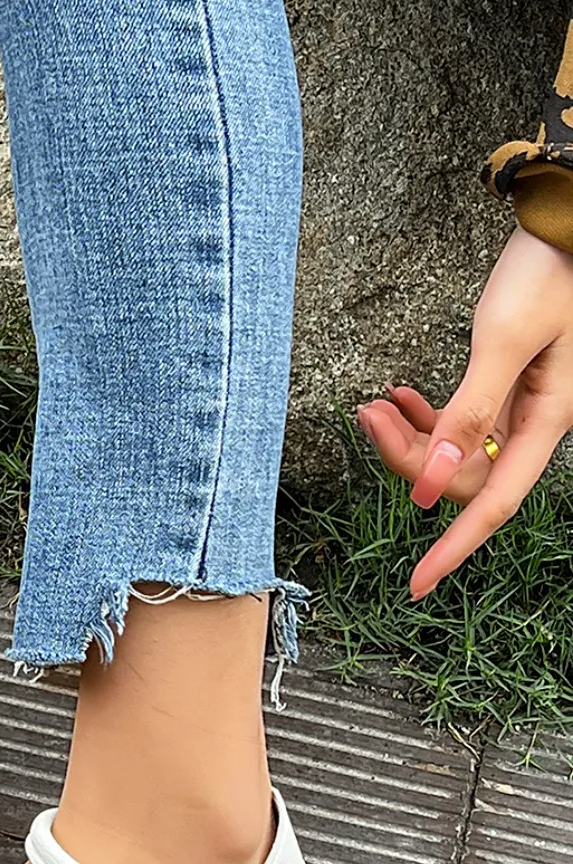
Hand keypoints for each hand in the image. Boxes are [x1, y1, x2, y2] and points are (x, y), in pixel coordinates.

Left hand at [358, 225, 572, 599]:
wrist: (565, 223)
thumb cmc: (547, 273)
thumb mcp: (503, 340)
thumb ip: (469, 412)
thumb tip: (431, 487)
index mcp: (546, 422)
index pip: (490, 506)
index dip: (453, 549)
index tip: (415, 585)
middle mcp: (532, 424)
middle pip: (458, 477)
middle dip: (407, 458)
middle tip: (366, 415)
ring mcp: (516, 408)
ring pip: (451, 451)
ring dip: (406, 436)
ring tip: (371, 404)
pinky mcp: (502, 387)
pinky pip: (456, 423)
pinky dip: (422, 417)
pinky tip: (396, 397)